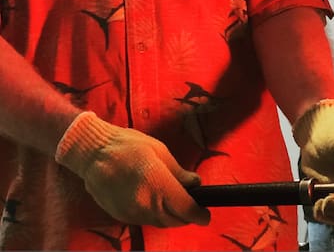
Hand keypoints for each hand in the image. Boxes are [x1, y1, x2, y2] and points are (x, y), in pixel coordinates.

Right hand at [55, 112, 209, 227]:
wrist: (93, 154)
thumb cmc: (128, 145)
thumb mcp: (158, 151)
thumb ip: (178, 171)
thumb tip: (195, 183)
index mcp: (158, 184)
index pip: (186, 209)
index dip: (199, 214)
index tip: (205, 215)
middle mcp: (146, 204)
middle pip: (174, 221)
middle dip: (186, 216)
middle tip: (191, 205)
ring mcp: (133, 213)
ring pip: (159, 223)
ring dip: (170, 216)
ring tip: (172, 201)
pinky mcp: (121, 216)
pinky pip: (144, 220)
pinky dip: (153, 214)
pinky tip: (153, 200)